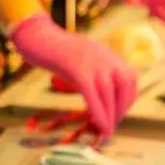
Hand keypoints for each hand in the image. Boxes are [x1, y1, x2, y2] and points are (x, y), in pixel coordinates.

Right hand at [10, 13, 136, 137]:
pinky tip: (99, 125)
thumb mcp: (80, 59)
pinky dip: (98, 112)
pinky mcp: (77, 67)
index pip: (129, 78)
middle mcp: (103, 55)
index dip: (127, 100)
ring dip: (111, 114)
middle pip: (126, 84)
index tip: (118, 114)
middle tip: (112, 124)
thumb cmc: (53, 50)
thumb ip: (92, 73)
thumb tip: (98, 99)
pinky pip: (91, 93)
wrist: (35, 35)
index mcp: (106, 53)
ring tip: (106, 130)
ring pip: (109, 91)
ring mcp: (91, 60)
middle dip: (122, 108)